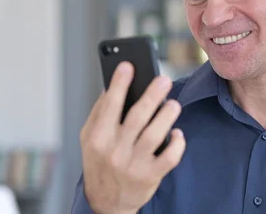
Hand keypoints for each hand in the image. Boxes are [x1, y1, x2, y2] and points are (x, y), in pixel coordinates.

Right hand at [79, 62, 185, 213]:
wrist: (106, 202)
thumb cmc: (99, 162)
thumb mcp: (88, 138)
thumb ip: (99, 113)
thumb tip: (113, 86)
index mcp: (98, 138)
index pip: (110, 105)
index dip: (120, 83)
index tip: (128, 65)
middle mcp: (115, 151)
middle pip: (137, 116)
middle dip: (152, 95)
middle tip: (164, 79)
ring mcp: (134, 164)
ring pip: (155, 134)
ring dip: (167, 116)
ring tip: (174, 104)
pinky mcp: (150, 176)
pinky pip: (169, 157)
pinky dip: (176, 143)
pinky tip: (177, 133)